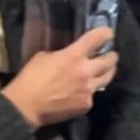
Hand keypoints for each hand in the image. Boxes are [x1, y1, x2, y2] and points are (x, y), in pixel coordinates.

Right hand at [4, 28, 118, 127]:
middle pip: (110, 60)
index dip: (105, 34)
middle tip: (111, 54)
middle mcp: (85, 71)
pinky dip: (90, 90)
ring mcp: (88, 90)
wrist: (27, 106)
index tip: (108, 33)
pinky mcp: (86, 104)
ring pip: (107, 78)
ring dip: (107, 72)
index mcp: (73, 56)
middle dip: (112, 55)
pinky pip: (93, 94)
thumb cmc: (31, 78)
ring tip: (105, 70)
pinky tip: (84, 90)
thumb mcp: (44, 56)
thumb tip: (69, 56)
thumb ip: (61, 54)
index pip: (96, 39)